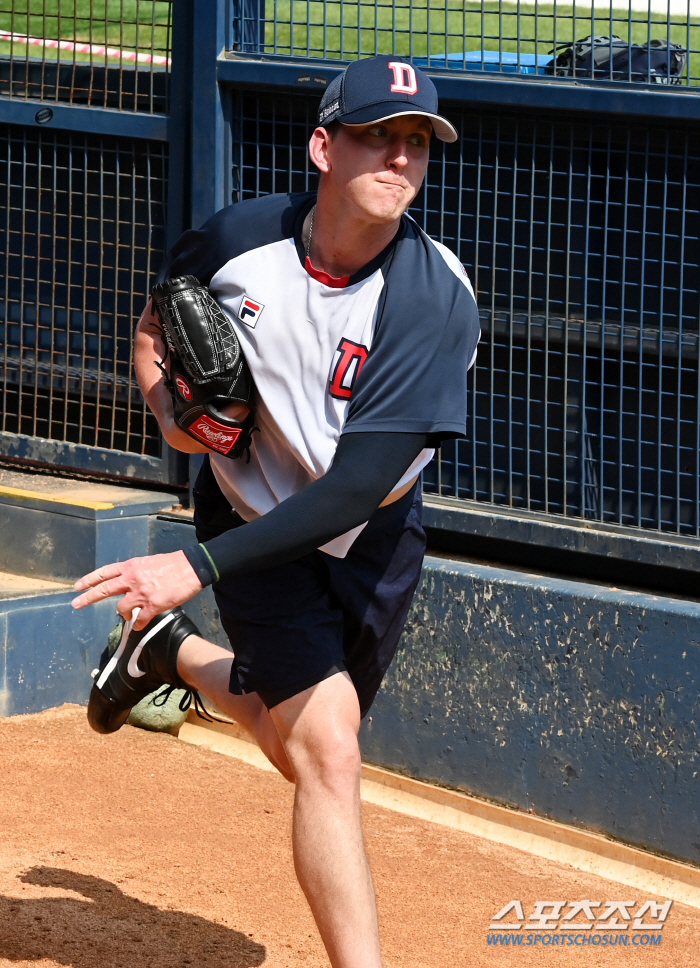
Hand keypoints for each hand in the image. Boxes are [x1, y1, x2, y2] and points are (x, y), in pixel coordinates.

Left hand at [71, 551, 202, 629]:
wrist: (191, 568)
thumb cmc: (173, 564)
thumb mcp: (149, 562)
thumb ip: (136, 572)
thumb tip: (128, 581)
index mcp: (131, 566)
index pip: (104, 573)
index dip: (89, 580)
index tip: (78, 586)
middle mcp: (132, 579)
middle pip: (104, 590)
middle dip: (87, 598)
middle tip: (76, 604)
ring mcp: (141, 593)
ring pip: (121, 609)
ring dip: (124, 614)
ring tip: (130, 615)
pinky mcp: (152, 605)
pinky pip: (140, 620)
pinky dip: (139, 624)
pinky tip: (142, 623)